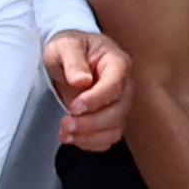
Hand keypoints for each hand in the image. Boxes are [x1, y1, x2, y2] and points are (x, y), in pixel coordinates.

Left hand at [41, 25, 131, 151]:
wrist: (68, 56)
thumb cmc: (69, 47)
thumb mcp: (65, 45)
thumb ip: (73, 60)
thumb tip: (82, 80)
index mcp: (116, 62)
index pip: (115, 86)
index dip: (96, 100)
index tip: (74, 106)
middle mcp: (123, 84)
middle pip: (117, 111)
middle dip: (90, 123)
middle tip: (65, 123)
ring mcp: (118, 103)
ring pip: (114, 128)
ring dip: (89, 136)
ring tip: (65, 132)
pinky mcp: (110, 117)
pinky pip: (108, 137)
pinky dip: (90, 142)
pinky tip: (72, 137)